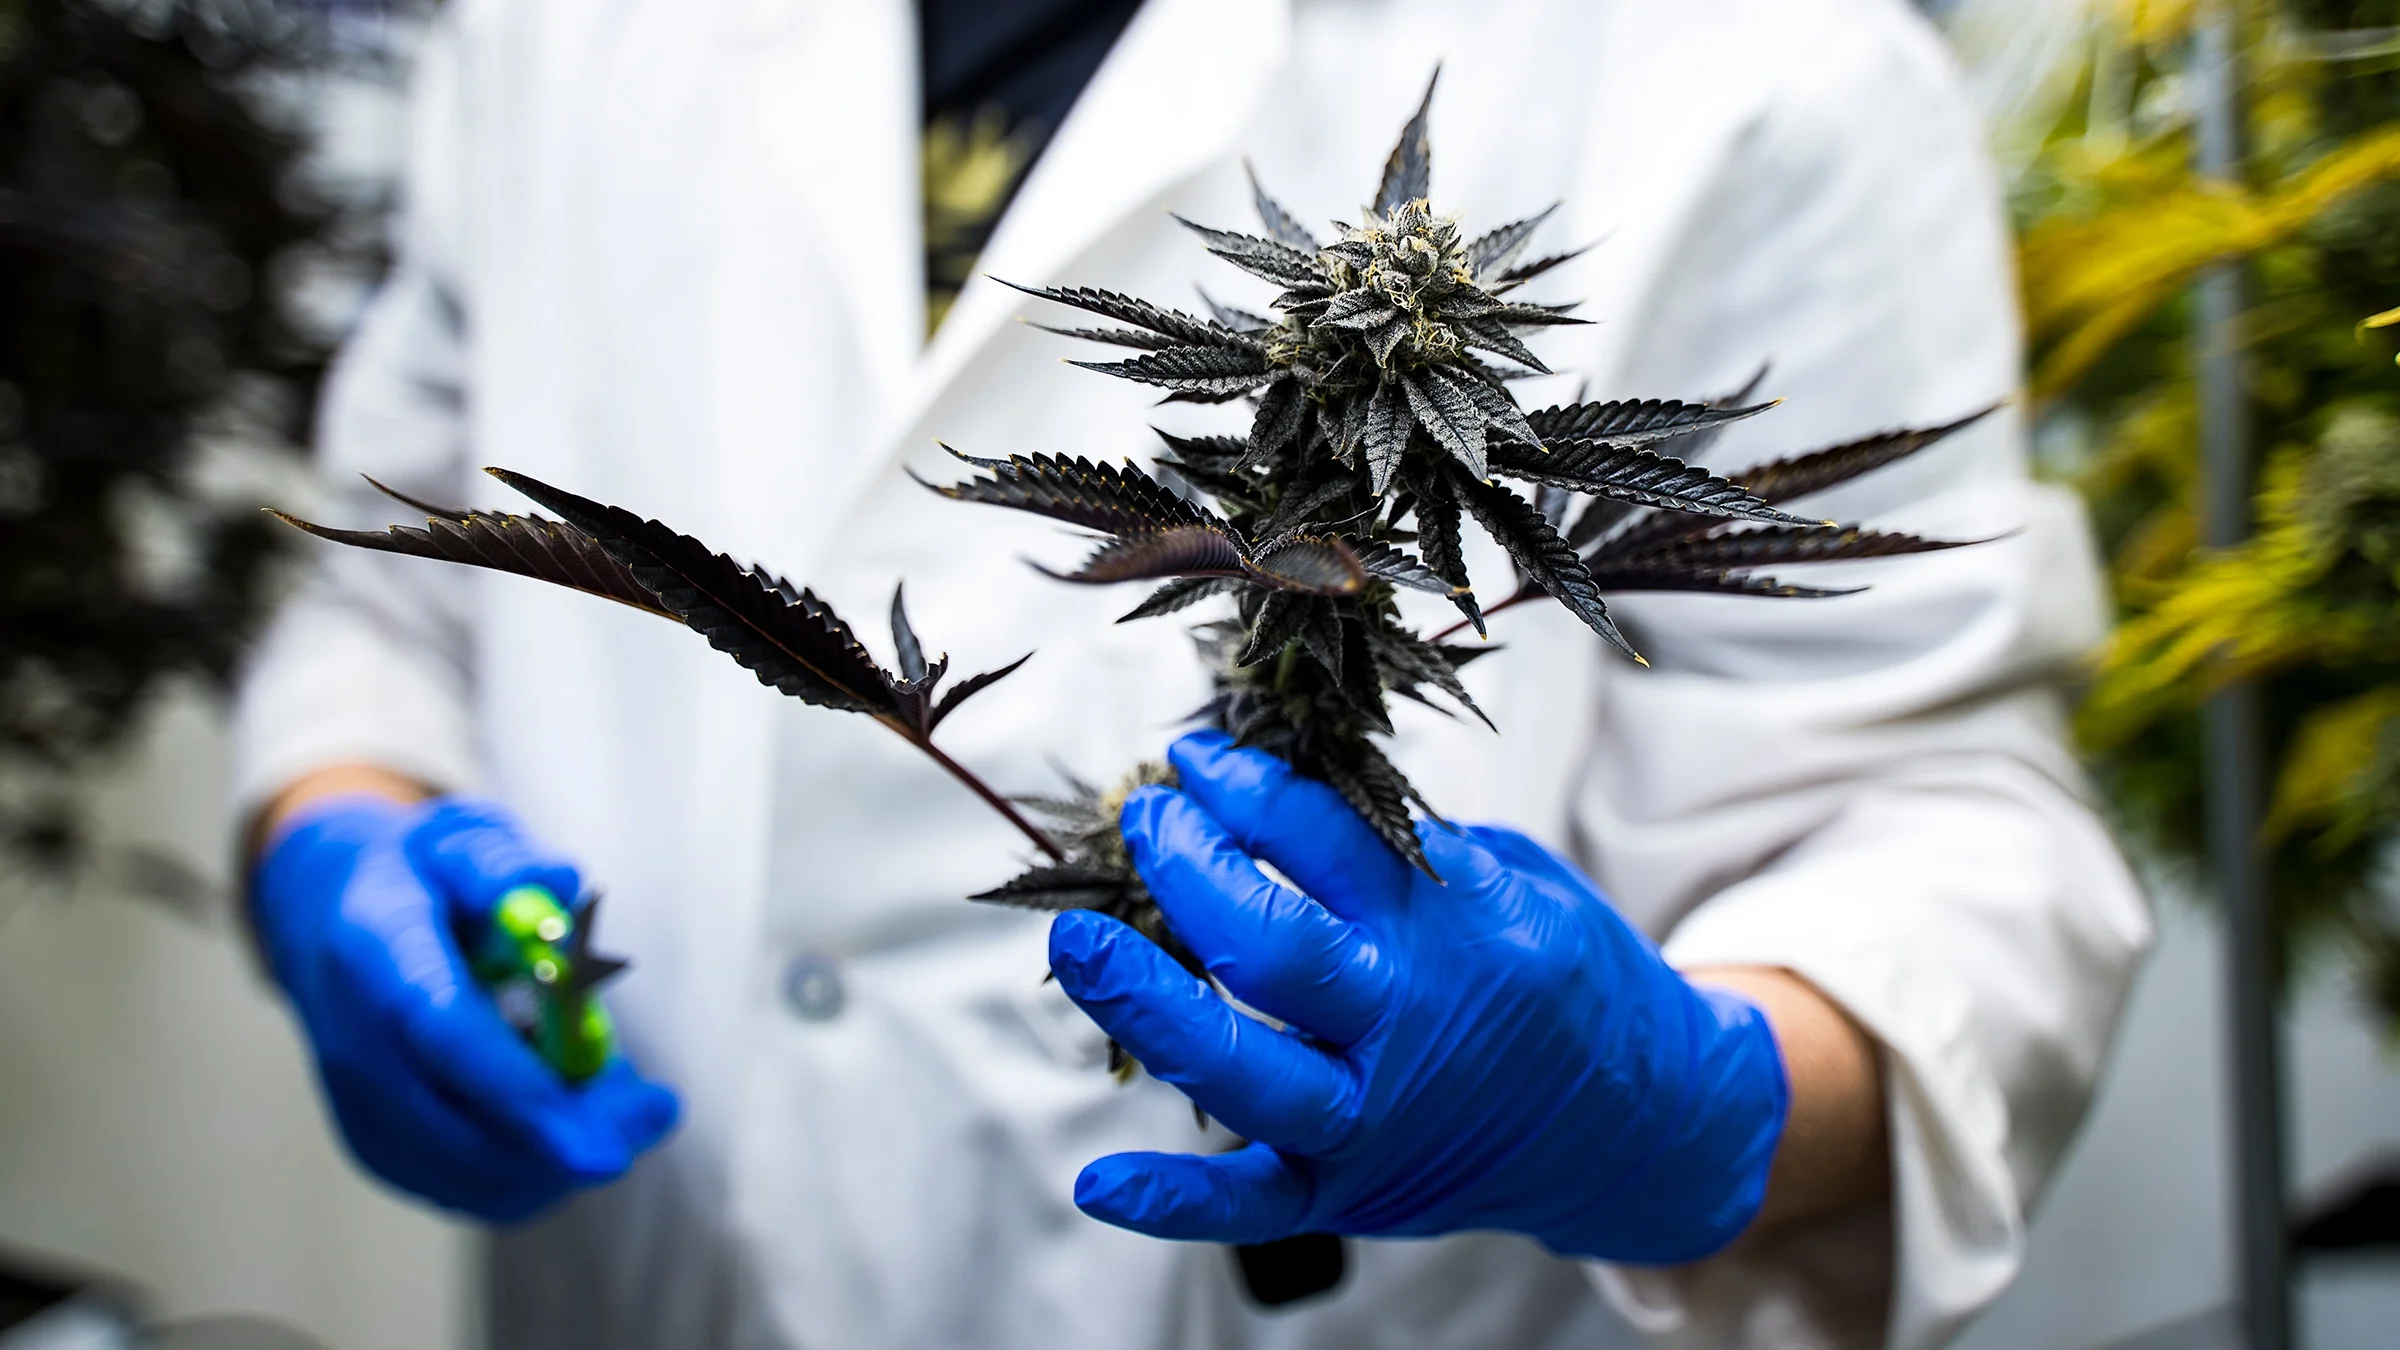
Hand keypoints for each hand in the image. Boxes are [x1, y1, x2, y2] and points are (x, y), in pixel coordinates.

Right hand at [251, 794, 678, 1221]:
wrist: (329, 917)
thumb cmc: (420, 876)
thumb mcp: (459, 839)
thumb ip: (505, 863)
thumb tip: (562, 887)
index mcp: (373, 953)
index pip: (447, 1039)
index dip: (525, 1095)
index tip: (610, 1145)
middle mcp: (355, 1047)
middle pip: (466, 1130)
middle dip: (576, 1134)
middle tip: (658, 1108)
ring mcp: (361, 1110)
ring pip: (478, 1175)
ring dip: (565, 1148)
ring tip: (616, 1085)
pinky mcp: (380, 1149)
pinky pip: (472, 1188)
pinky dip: (538, 1164)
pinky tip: (571, 1108)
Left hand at [1047, 732, 1787, 1263]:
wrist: (1645, 1126)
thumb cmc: (1567, 977)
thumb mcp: (1513, 881)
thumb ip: (1400, 848)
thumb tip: (1270, 790)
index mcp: (1460, 927)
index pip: (1328, 839)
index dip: (1246, 788)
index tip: (1196, 755)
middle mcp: (1411, 1024)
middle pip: (1273, 945)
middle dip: (1190, 868)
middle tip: (1146, 814)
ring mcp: (1376, 1120)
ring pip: (1246, 1068)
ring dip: (1149, 1003)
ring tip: (1078, 942)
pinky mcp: (1352, 1193)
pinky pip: (1254, 1205)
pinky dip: (1176, 1200)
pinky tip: (1099, 1181)